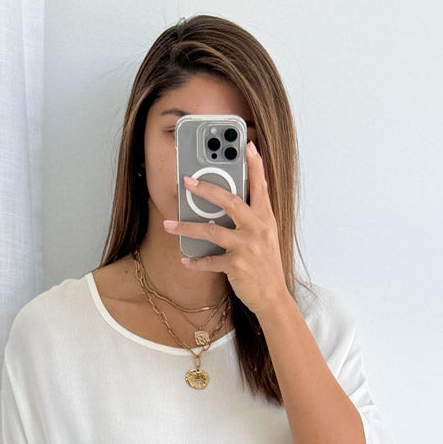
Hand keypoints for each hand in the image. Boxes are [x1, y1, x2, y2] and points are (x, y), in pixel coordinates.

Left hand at [162, 141, 289, 319]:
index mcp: (265, 219)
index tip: (248, 146)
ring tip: (169, 225)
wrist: (273, 298)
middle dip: (206, 189)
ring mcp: (247, 247)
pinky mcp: (237, 266)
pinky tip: (185, 259)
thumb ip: (254, 217)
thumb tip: (237, 200)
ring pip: (211, 231)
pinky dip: (195, 261)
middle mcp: (257, 229)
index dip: (255, 165)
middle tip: (187, 182)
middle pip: (229, 201)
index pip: (260, 186)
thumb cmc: (266, 266)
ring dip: (186, 228)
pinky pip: (209, 261)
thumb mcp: (266, 237)